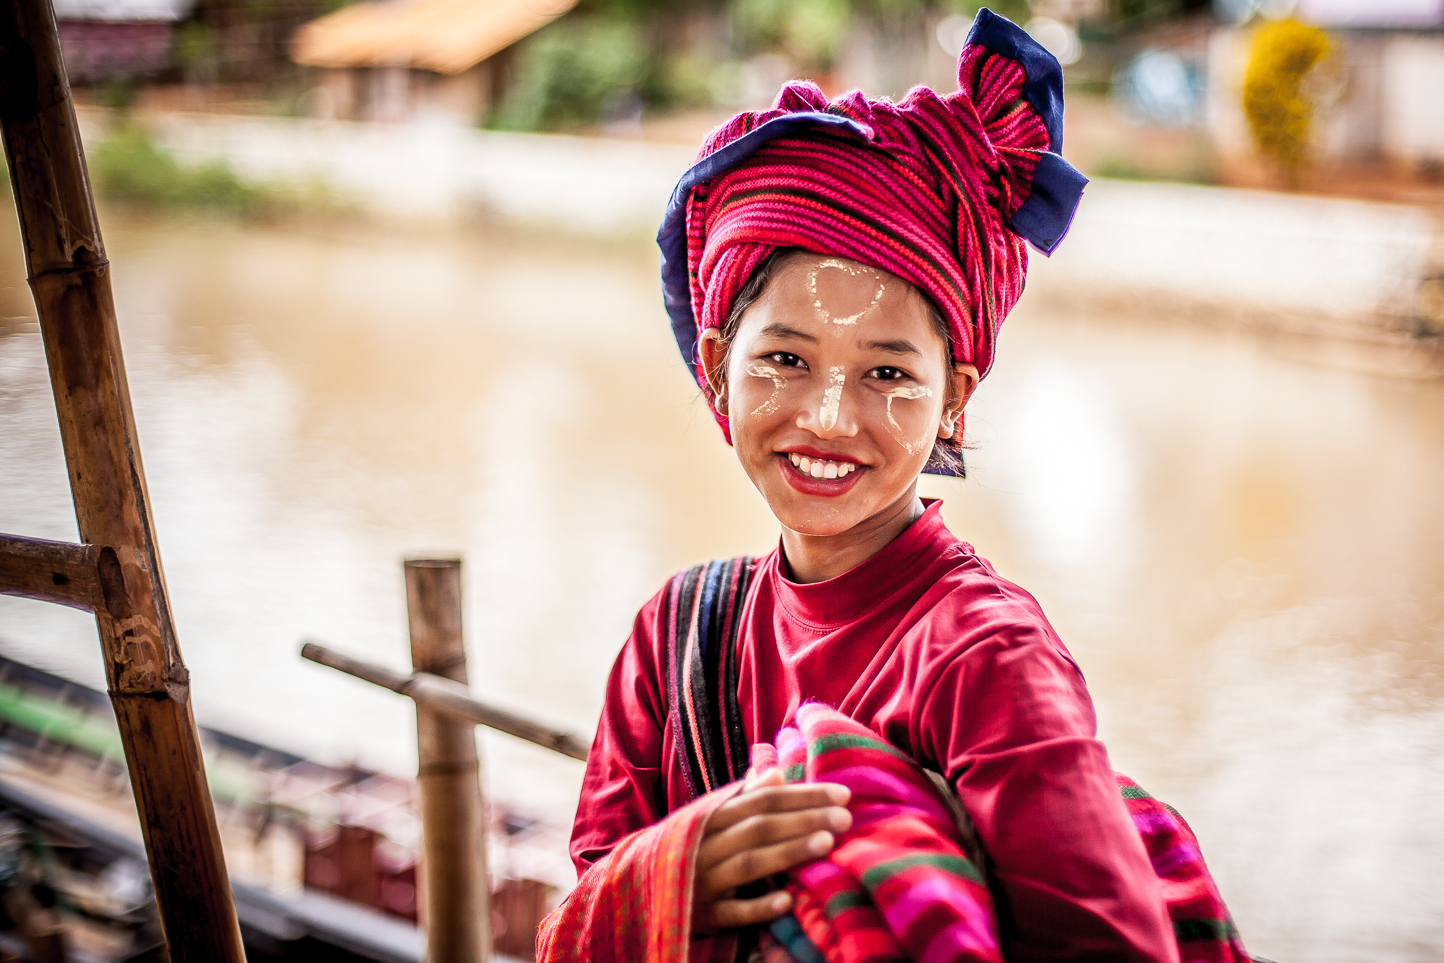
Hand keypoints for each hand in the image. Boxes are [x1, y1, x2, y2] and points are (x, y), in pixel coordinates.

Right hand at [691, 768, 851, 935]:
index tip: (842, 794)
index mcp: (712, 816)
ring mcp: (703, 880)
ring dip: (788, 852)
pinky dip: (758, 907)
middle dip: (804, 819)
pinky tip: (787, 900)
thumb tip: (776, 771)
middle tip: (845, 817)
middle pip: (760, 826)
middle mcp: (706, 843)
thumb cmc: (689, 849)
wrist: (638, 891)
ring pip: (749, 863)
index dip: (802, 795)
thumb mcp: (709, 819)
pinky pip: (732, 911)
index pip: (763, 799)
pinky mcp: (703, 915)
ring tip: (827, 843)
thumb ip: (742, 797)